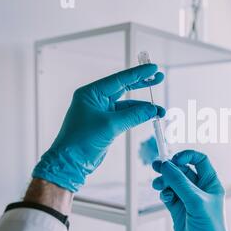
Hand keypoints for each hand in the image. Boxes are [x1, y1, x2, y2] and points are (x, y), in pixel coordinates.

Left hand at [33, 64, 164, 191]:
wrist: (70, 162)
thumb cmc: (81, 140)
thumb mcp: (110, 125)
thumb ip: (133, 115)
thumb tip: (152, 109)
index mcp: (91, 93)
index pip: (119, 80)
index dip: (138, 74)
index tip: (153, 69)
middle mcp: (96, 100)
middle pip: (124, 88)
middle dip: (142, 84)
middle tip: (159, 78)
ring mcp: (102, 112)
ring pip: (127, 105)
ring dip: (144, 108)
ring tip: (160, 110)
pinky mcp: (106, 124)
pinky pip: (126, 116)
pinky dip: (138, 116)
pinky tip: (150, 116)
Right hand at [152, 150, 230, 230]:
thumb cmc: (210, 228)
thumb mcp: (196, 201)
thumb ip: (180, 182)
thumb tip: (166, 165)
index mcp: (211, 183)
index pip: (200, 160)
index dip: (187, 156)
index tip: (174, 159)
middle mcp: (199, 189)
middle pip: (182, 170)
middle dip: (169, 168)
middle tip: (155, 165)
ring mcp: (188, 198)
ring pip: (172, 182)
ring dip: (164, 181)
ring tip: (157, 185)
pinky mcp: (178, 209)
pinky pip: (168, 194)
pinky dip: (164, 193)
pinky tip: (165, 197)